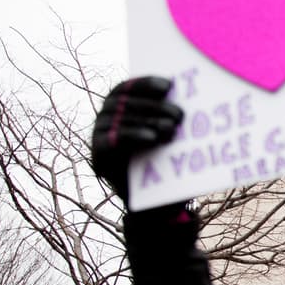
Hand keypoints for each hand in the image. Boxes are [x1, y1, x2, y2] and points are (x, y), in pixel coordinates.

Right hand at [90, 76, 182, 203]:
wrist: (154, 200)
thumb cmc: (165, 160)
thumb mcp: (170, 134)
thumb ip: (170, 115)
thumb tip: (186, 97)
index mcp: (120, 104)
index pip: (129, 87)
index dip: (146, 84)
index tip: (168, 86)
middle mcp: (106, 116)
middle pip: (126, 103)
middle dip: (155, 107)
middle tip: (180, 115)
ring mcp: (99, 134)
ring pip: (121, 119)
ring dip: (149, 121)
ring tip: (172, 128)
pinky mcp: (98, 154)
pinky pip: (114, 141)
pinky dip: (133, 136)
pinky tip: (152, 138)